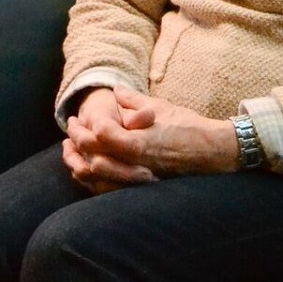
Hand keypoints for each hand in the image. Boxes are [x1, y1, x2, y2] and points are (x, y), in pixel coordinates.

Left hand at [63, 85, 239, 192]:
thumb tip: (116, 91)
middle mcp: (137, 164)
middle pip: (94, 158)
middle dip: (76, 144)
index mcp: (140, 142)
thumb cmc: (188, 127)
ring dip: (80, 164)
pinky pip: (109, 190)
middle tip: (70, 130)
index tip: (76, 118)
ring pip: (98, 179)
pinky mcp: (142, 189)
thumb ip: (134, 101)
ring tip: (71, 151)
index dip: (84, 127)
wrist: (212, 152)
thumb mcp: (161, 107)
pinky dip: (93, 179)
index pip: (100, 136)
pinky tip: (88, 167)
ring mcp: (139, 179)